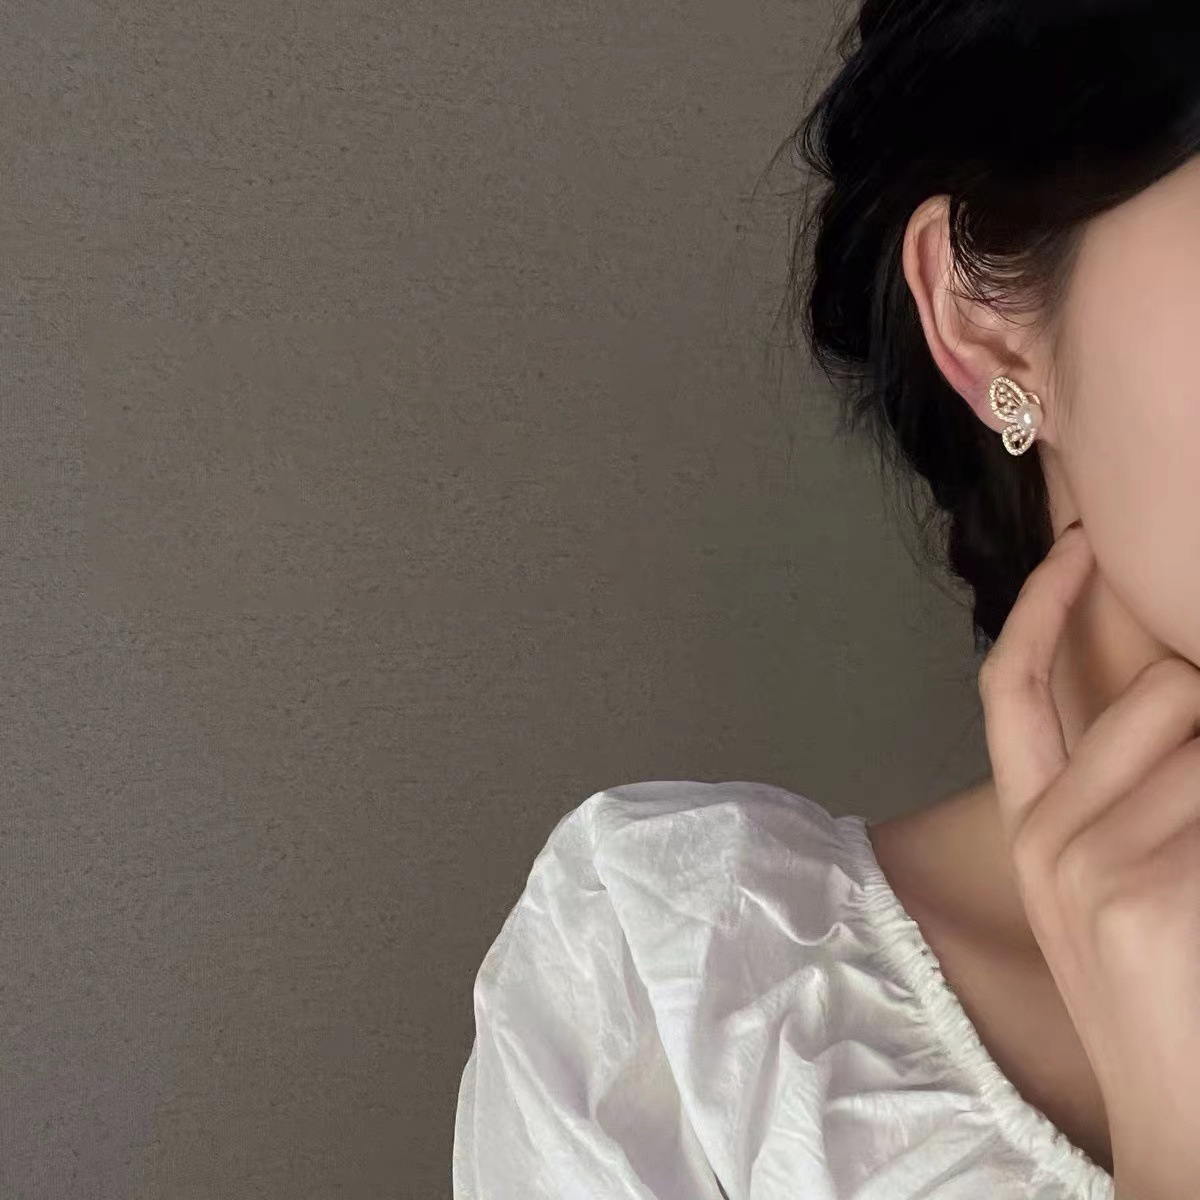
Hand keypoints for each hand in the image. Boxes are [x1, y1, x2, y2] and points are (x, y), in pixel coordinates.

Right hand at [978, 520, 1199, 1199]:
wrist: (1180, 1121)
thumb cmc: (1164, 989)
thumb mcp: (1118, 878)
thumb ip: (1130, 781)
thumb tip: (1180, 689)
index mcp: (1031, 823)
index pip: (1012, 687)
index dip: (1040, 607)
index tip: (1075, 543)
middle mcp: (1042, 834)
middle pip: (1154, 694)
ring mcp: (1085, 864)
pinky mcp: (1139, 895)